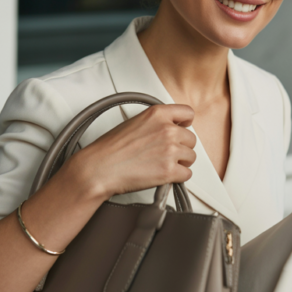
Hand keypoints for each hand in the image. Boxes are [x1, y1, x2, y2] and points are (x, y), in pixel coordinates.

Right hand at [69, 103, 195, 201]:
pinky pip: (186, 175)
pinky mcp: (170, 171)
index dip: (185, 124)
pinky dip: (177, 177)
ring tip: (161, 165)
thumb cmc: (110, 148)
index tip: (182, 129)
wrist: (100, 168)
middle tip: (164, 154)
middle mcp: (167, 130)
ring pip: (191, 158)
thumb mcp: (134, 122)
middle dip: (181, 147)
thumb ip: (156, 122)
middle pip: (191, 139)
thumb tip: (171, 127)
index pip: (188, 113)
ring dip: (180, 163)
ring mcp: (170, 150)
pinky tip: (162, 175)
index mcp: (158, 114)